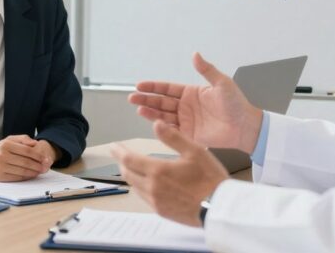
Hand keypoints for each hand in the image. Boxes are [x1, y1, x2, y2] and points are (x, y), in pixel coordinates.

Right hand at [0, 135, 52, 181]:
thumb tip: (35, 143)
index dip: (38, 156)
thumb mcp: (8, 140)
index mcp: (6, 144)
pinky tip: (31, 175)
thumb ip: (22, 139)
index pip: (27, 150)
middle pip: (26, 162)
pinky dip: (25, 177)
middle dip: (38, 165)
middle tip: (46, 167)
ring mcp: (0, 166)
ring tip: (40, 171)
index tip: (46, 159)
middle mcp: (2, 155)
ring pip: (22, 171)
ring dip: (34, 172)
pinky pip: (16, 178)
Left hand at [111, 120, 228, 226]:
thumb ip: (173, 137)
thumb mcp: (194, 151)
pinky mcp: (163, 212)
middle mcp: (153, 188)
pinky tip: (146, 184)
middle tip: (120, 155)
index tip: (113, 146)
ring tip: (131, 167)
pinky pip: (144, 198)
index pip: (129, 160)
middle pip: (128, 174)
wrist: (221, 208)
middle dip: (122, 163)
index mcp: (158, 171)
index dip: (119, 152)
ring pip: (135, 187)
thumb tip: (156, 123)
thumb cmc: (210, 179)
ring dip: (130, 175)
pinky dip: (140, 187)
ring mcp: (156, 202)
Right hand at [129, 52, 262, 152]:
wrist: (245, 126)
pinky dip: (162, 128)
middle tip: (132, 98)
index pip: (167, 88)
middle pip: (161, 102)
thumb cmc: (236, 104)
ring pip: (163, 116)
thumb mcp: (222, 83)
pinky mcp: (189, 135)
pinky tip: (153, 124)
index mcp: (191, 92)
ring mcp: (186, 121)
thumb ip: (207, 70)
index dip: (153, 87)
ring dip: (151, 113)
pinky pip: (172, 131)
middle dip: (146, 99)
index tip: (139, 85)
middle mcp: (186, 106)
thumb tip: (195, 54)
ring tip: (139, 109)